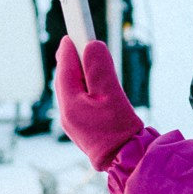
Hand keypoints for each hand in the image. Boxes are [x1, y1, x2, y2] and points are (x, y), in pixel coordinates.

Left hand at [53, 37, 145, 169]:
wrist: (127, 161)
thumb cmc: (119, 130)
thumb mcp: (111, 94)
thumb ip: (100, 68)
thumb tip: (92, 46)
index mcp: (69, 104)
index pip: (65, 68)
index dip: (69, 48)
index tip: (73, 32)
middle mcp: (66, 114)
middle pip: (66, 79)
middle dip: (74, 61)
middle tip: (83, 44)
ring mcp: (73, 123)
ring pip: (72, 91)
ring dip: (80, 75)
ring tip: (92, 63)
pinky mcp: (82, 128)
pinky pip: (78, 101)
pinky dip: (85, 89)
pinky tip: (95, 87)